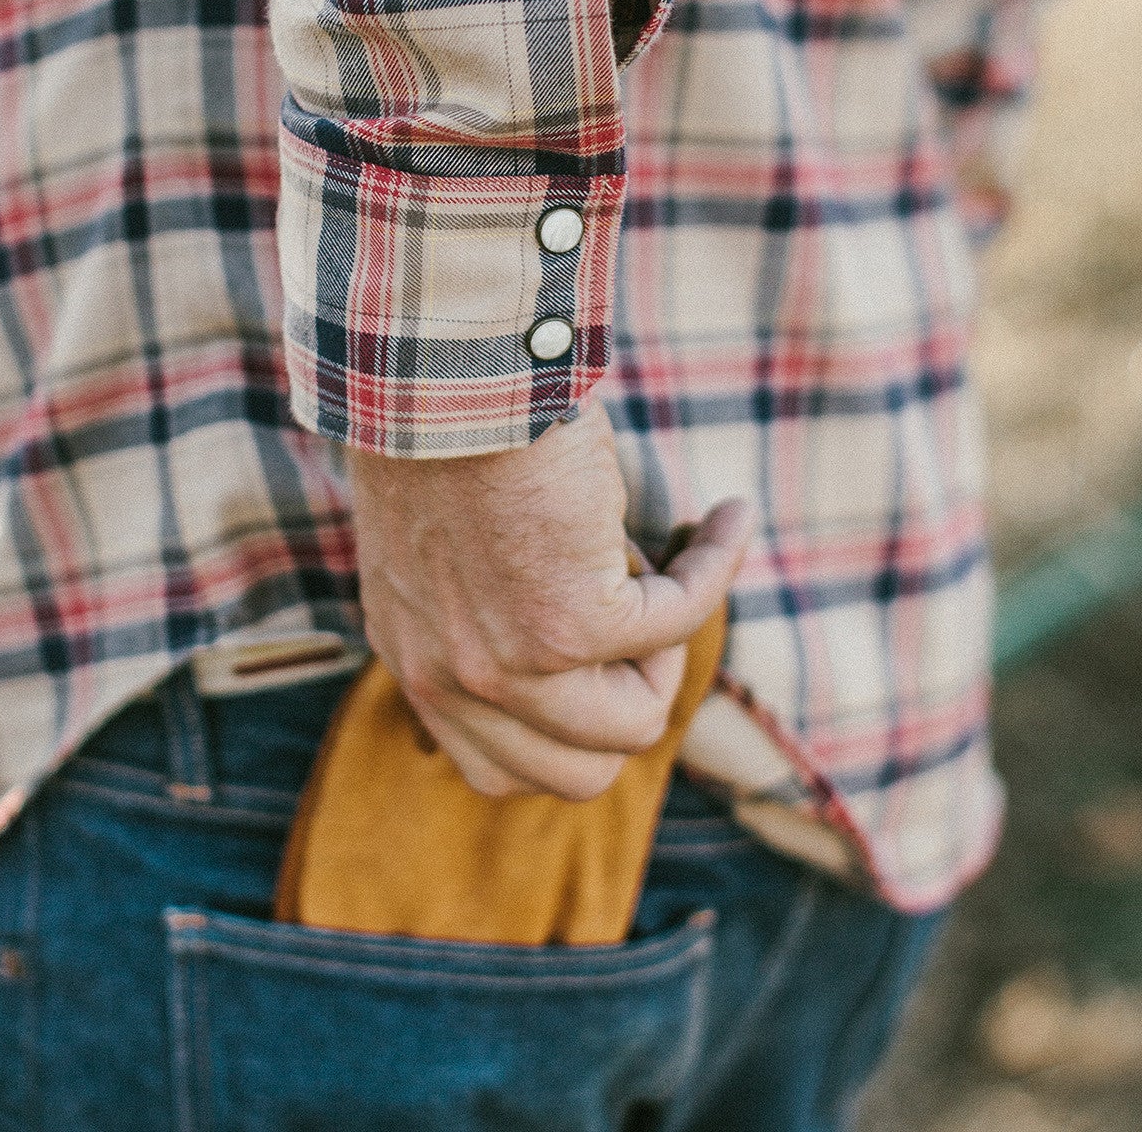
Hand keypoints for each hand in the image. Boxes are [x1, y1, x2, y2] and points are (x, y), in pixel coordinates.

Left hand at [348, 397, 752, 800]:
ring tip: (667, 566)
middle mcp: (452, 679)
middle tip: (638, 614)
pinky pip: (679, 620)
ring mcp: (511, 664)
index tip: (601, 653)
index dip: (567, 723)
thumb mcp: (446, 541)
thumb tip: (596, 609)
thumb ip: (486, 601)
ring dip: (667, 648)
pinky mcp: (573, 624)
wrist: (440, 366)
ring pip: (634, 725)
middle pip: (575, 775)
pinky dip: (714, 566)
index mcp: (416, 658)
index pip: (495, 766)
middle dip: (627, 700)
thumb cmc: (447, 421)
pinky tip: (725, 518)